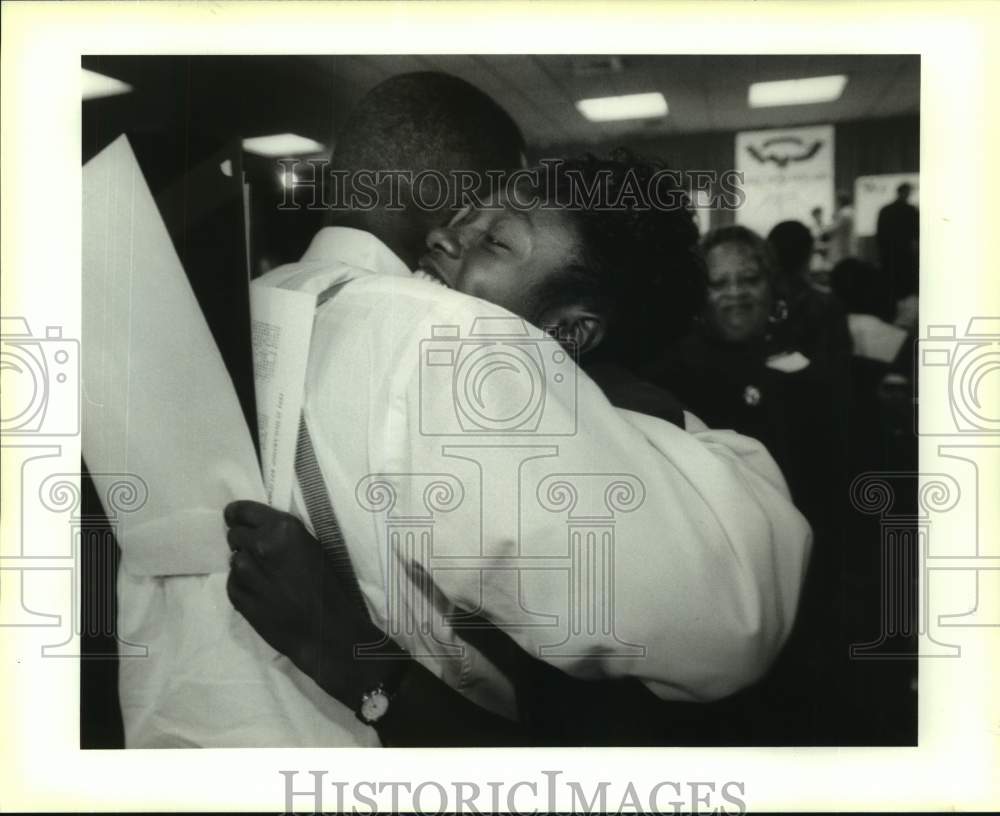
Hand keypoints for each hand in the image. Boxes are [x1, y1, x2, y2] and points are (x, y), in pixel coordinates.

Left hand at [224, 500, 408, 705]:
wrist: (326, 629)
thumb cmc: (327, 585)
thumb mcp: (311, 546)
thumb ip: (282, 535)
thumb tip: (257, 530)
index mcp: (283, 528)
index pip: (241, 510)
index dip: (236, 515)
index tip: (237, 520)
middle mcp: (261, 546)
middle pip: (234, 535)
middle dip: (243, 542)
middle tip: (260, 555)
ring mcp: (248, 572)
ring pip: (233, 560)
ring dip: (245, 565)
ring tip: (264, 577)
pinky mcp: (239, 597)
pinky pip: (232, 583)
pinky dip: (242, 586)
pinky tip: (261, 593)